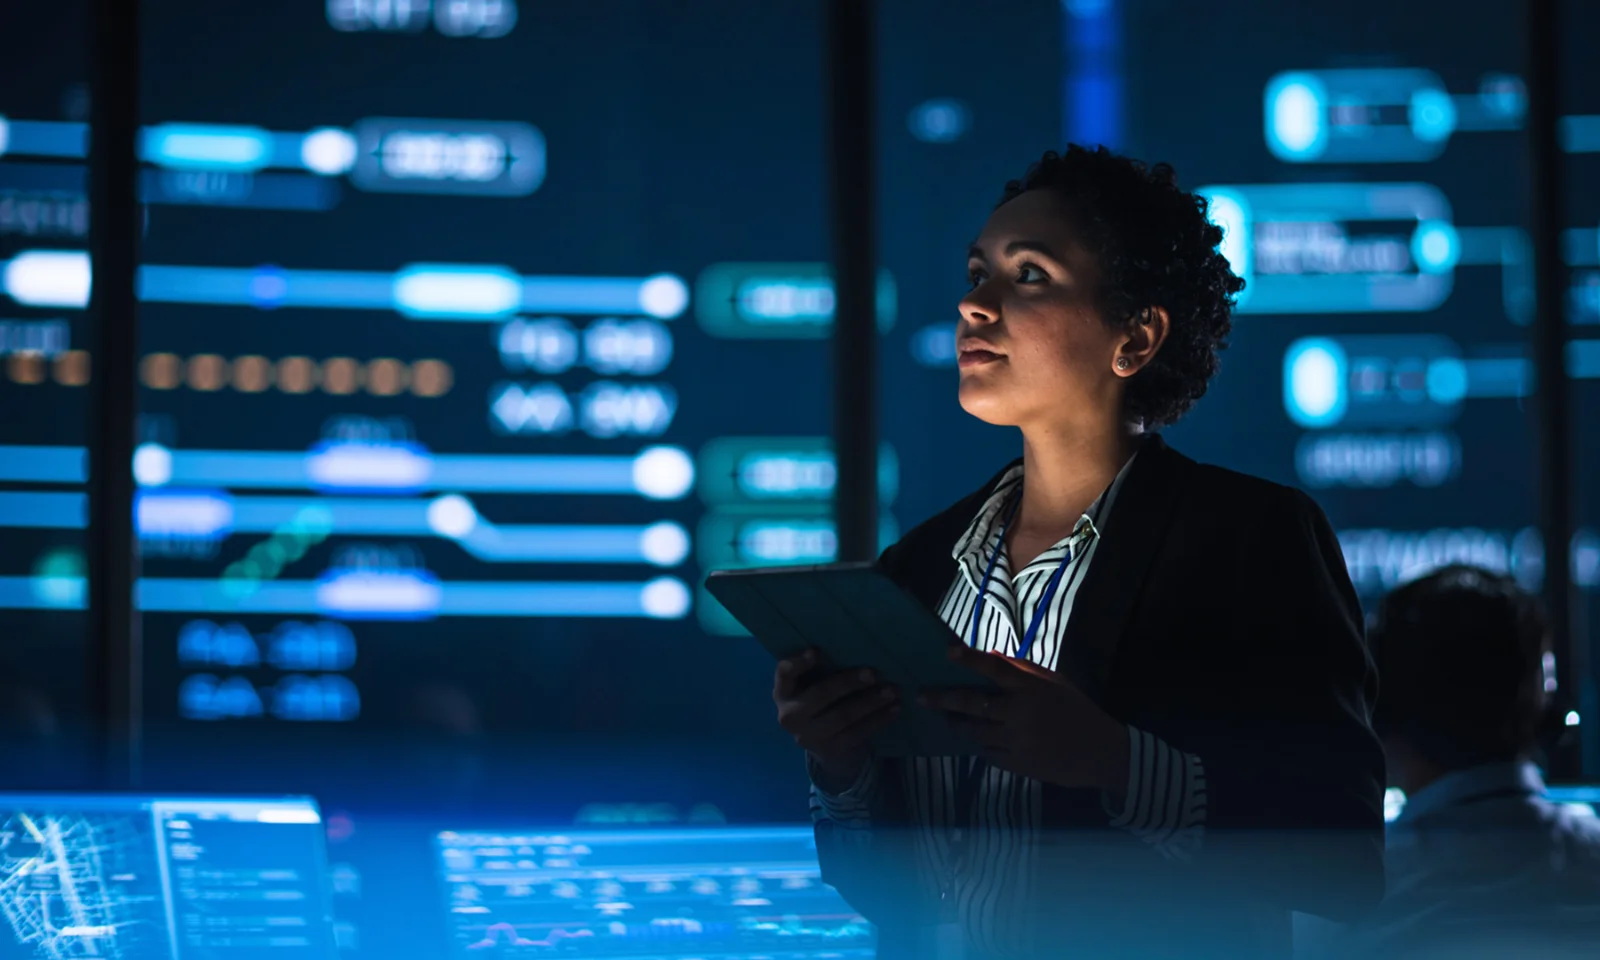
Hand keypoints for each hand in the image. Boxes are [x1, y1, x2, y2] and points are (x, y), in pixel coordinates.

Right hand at [773, 649, 898, 789]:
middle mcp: (789, 716)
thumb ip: (823, 669)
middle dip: (847, 682)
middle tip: (873, 672)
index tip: (817, 651)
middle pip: (820, 695)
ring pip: (842, 716)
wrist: (825, 746)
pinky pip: (857, 733)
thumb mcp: (813, 685)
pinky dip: (878, 719)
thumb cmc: (822, 702)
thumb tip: (856, 644)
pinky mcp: (830, 750)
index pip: (784, 674)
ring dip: (870, 701)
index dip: (798, 663)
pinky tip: (894, 708)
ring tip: (892, 690)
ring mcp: (808, 737)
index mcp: (783, 692)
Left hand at [922, 644, 1128, 793]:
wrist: (1100, 753)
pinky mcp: (1015, 764)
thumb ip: (1023, 669)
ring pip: (973, 731)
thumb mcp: (1055, 683)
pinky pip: (986, 752)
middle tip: (922, 697)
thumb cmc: (1077, 712)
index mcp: (1032, 689)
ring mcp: (1016, 741)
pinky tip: (972, 738)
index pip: (994, 668)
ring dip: (956, 724)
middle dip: (943, 699)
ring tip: (946, 718)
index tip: (947, 653)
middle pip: (972, 703)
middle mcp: (1019, 714)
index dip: (968, 659)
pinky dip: (977, 743)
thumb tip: (990, 655)